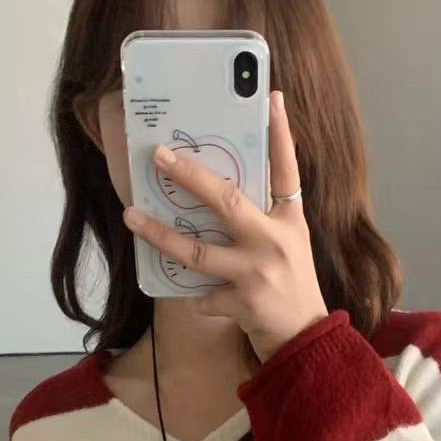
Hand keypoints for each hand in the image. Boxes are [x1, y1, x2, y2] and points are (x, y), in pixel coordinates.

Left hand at [122, 89, 329, 362]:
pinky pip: (201, 294)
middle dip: (190, 176)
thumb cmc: (292, 290)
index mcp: (290, 221)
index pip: (287, 170)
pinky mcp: (242, 304)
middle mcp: (275, 242)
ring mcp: (256, 273)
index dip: (280, 134)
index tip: (271, 98)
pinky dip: (192, 295)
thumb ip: (265, 219)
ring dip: (160, 234)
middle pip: (227, 201)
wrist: (307, 342)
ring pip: (197, 250)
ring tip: (132, 217)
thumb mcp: (291, 246)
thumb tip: (221, 192)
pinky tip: (187, 295)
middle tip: (160, 155)